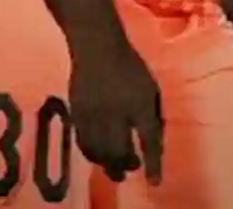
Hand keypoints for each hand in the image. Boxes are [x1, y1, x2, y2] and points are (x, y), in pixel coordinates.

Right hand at [68, 36, 162, 184]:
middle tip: (132, 169)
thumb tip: (155, 140)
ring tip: (117, 168)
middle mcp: (116, 113)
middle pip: (119, 152)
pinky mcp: (77, 115)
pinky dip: (93, 155)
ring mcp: (94, 115)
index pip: (149, 141)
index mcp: (140, 104)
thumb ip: (154, 114)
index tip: (155, 183)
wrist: (98, 49)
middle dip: (126, 166)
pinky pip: (83, 143)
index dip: (153, 164)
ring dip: (108, 165)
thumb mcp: (152, 88)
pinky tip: (99, 156)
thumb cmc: (132, 67)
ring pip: (99, 152)